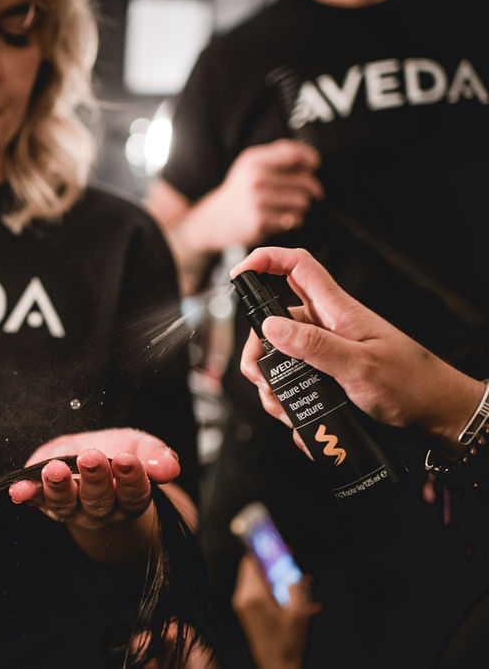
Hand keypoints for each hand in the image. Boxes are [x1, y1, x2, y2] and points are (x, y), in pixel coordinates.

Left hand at [8, 428, 192, 565]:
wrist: (91, 459)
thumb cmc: (120, 453)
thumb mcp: (141, 447)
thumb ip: (157, 456)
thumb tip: (171, 466)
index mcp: (130, 497)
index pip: (134, 492)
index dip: (132, 478)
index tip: (128, 461)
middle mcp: (102, 510)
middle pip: (99, 499)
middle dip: (95, 478)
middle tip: (91, 457)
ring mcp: (73, 509)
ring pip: (67, 504)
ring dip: (59, 488)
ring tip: (54, 471)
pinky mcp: (47, 502)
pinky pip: (37, 501)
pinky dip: (27, 495)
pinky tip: (17, 491)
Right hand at [183, 140, 322, 252]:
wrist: (215, 219)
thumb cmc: (240, 191)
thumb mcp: (251, 165)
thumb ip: (279, 155)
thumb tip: (310, 159)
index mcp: (254, 161)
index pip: (294, 154)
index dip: (310, 159)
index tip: (314, 165)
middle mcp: (255, 179)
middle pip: (304, 180)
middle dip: (312, 188)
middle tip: (311, 192)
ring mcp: (257, 201)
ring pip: (302, 201)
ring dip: (302, 205)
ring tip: (293, 206)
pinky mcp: (260, 222)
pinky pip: (294, 219)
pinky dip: (293, 220)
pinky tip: (283, 218)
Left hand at [231, 555, 318, 668]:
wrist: (277, 666)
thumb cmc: (287, 643)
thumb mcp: (299, 613)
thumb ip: (296, 588)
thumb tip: (294, 573)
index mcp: (253, 595)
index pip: (252, 562)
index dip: (265, 549)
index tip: (277, 543)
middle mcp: (244, 598)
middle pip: (254, 569)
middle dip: (272, 562)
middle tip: (290, 559)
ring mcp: (244, 606)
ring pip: (258, 581)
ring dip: (276, 577)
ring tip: (300, 581)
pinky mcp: (247, 613)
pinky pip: (260, 594)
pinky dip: (274, 591)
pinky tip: (296, 597)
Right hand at [233, 247, 484, 448]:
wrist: (440, 416)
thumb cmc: (412, 386)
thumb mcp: (360, 366)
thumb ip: (314, 345)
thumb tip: (271, 325)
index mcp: (337, 311)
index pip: (297, 266)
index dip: (266, 260)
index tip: (238, 275)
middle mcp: (328, 327)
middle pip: (275, 321)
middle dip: (259, 349)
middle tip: (260, 375)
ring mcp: (327, 352)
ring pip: (281, 357)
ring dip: (273, 383)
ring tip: (284, 407)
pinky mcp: (328, 376)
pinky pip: (295, 383)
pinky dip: (290, 401)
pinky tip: (300, 418)